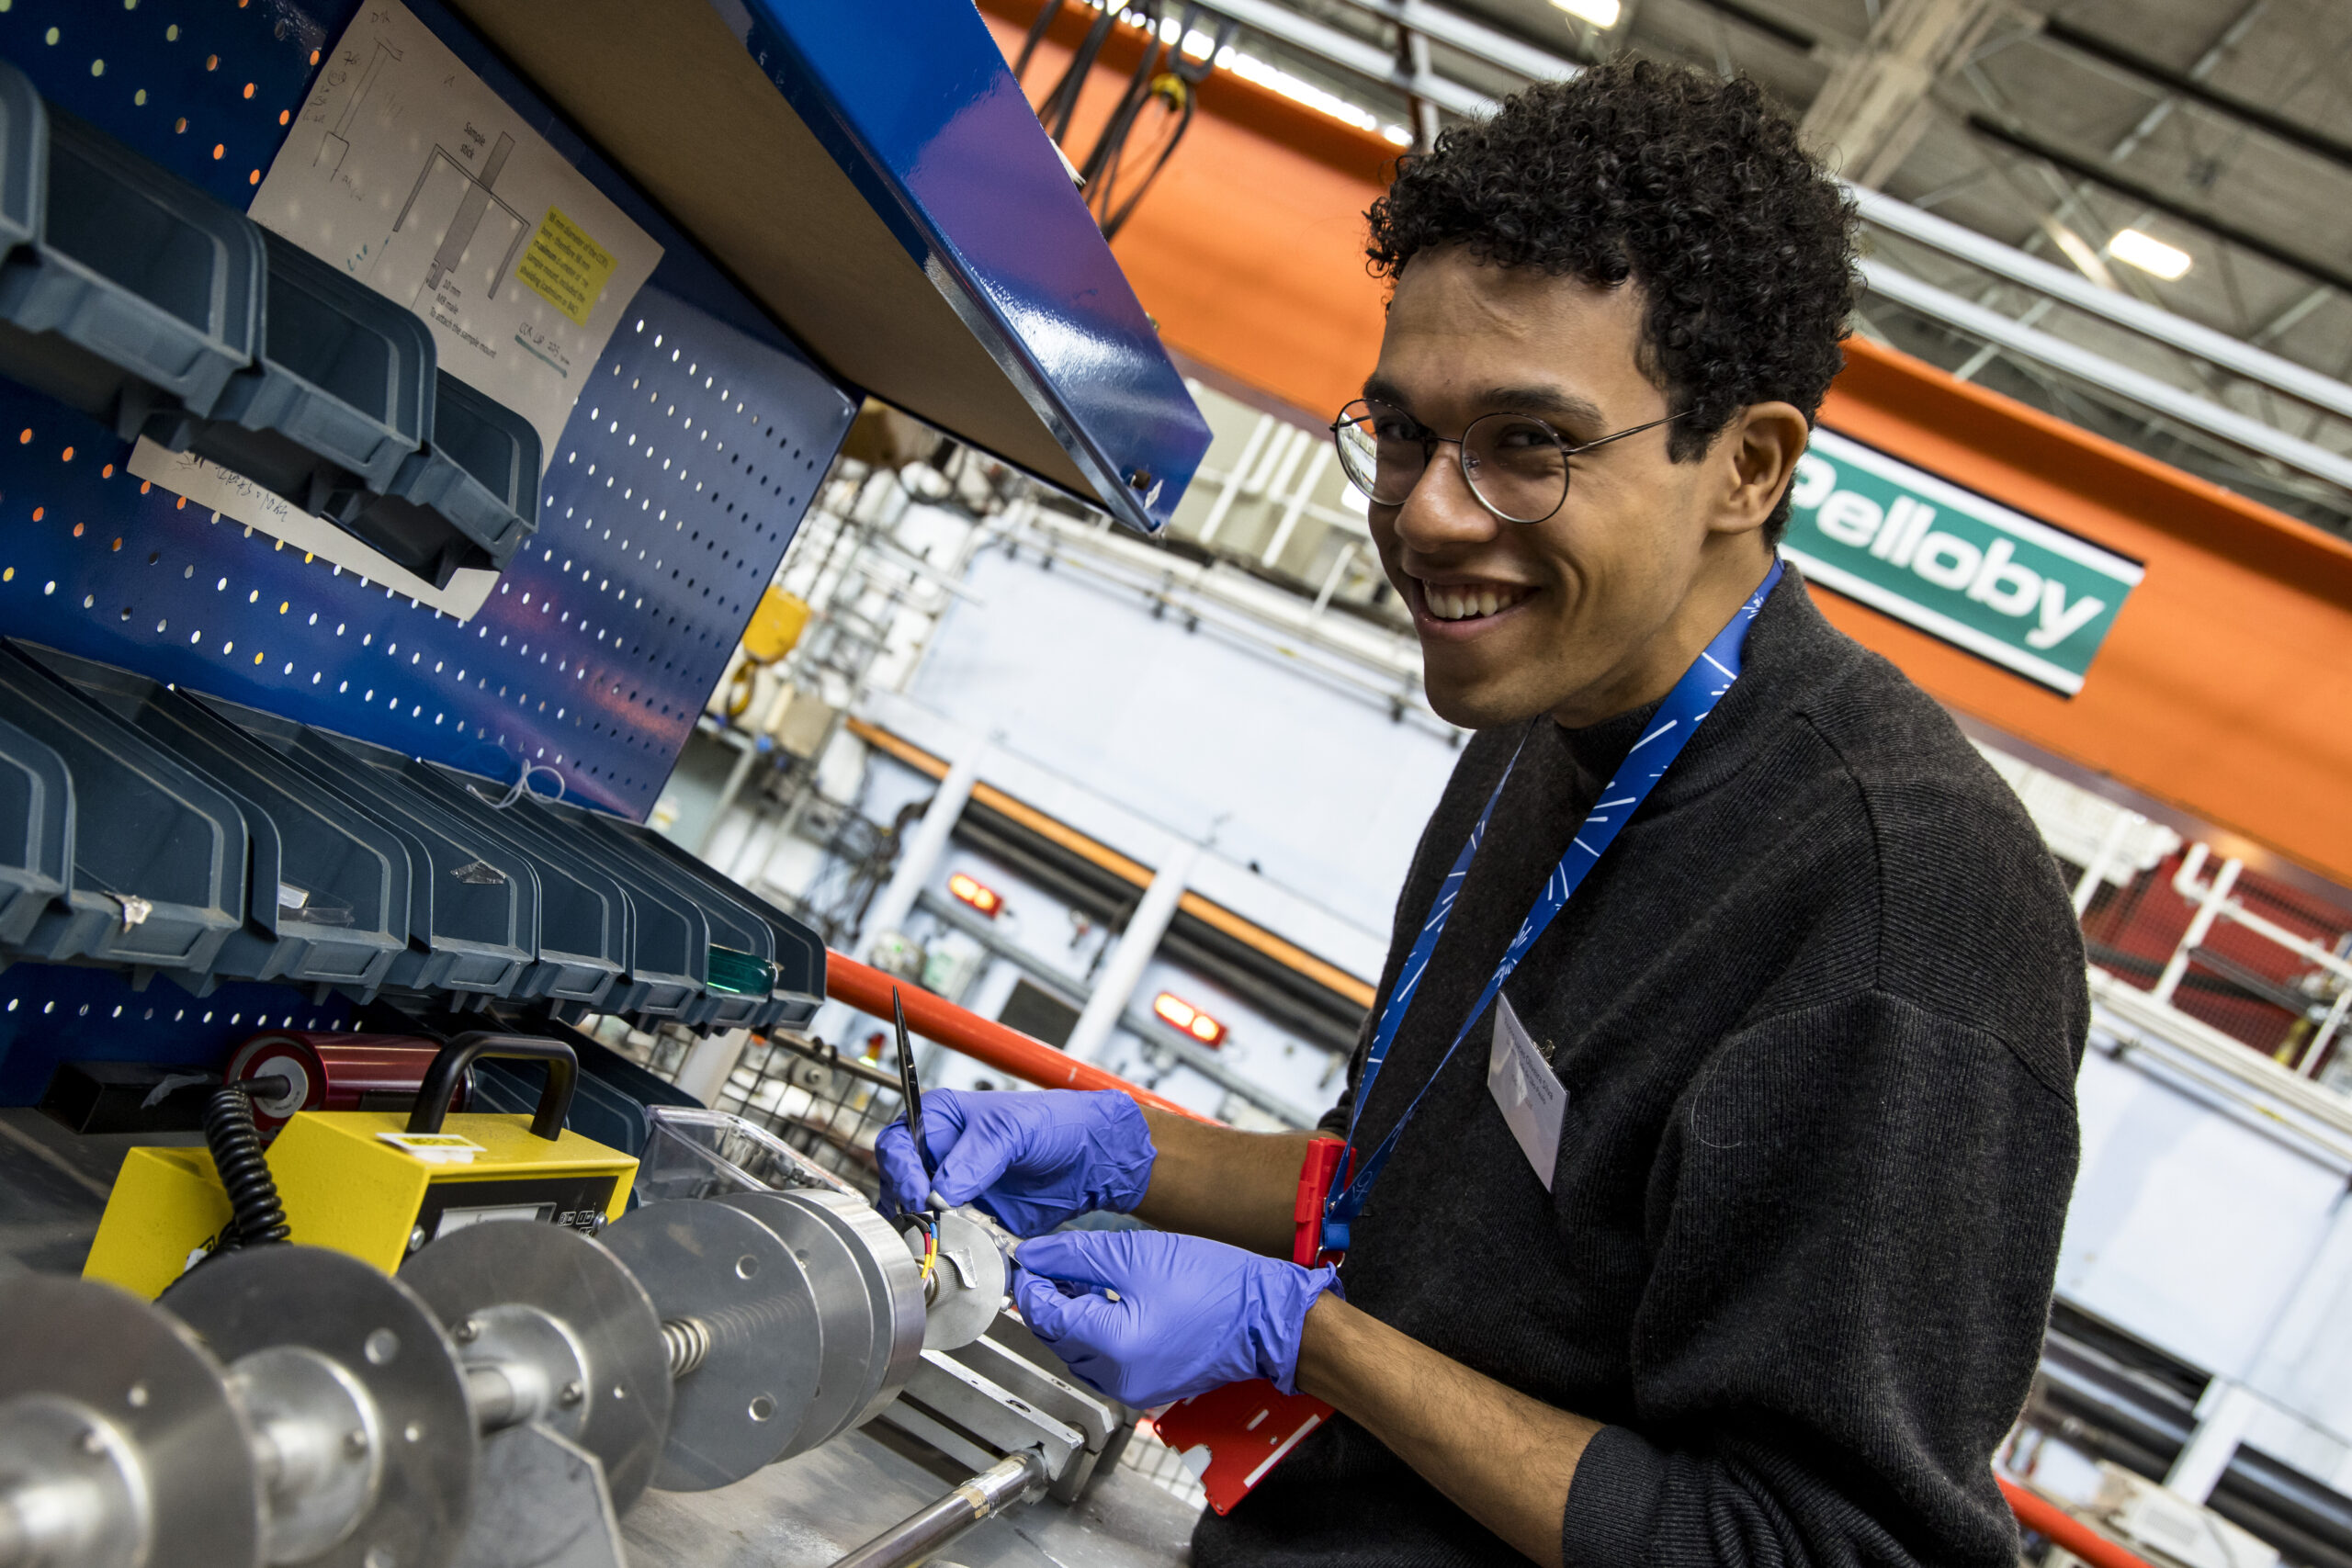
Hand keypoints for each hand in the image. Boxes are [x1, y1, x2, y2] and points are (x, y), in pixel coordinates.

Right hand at [874, 1088, 1155, 1236]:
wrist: (1092, 1159)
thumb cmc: (1056, 1123)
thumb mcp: (1014, 1130)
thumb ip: (976, 1159)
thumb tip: (940, 1193)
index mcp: (939, 1120)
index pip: (897, 1144)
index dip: (900, 1170)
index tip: (918, 1194)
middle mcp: (939, 1155)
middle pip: (898, 1184)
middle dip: (904, 1205)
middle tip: (923, 1223)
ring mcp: (952, 1189)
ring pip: (915, 1215)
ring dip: (918, 1230)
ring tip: (934, 1240)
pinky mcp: (970, 1219)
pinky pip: (946, 1237)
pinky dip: (945, 1247)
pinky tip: (954, 1250)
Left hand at [1011, 1229, 1338, 1407]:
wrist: (1267, 1316)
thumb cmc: (1217, 1284)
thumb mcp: (1137, 1255)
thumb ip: (1076, 1255)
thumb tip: (1034, 1255)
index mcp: (1113, 1346)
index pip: (1044, 1316)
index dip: (1030, 1284)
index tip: (1029, 1259)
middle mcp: (1118, 1378)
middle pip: (1057, 1338)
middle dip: (1048, 1300)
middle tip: (1049, 1263)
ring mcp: (1134, 1388)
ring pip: (1078, 1351)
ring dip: (1070, 1316)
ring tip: (1077, 1277)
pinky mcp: (1148, 1386)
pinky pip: (1104, 1360)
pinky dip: (1095, 1332)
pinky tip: (1104, 1300)